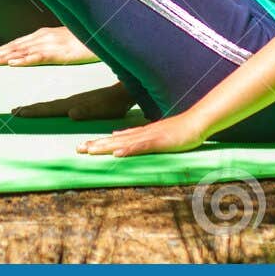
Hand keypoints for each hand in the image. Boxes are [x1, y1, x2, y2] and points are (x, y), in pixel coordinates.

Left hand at [0, 26, 96, 66]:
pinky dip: (24, 60)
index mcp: (43, 35)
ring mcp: (50, 44)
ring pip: (22, 51)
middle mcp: (43, 37)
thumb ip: (50, 46)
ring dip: (3, 57)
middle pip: (14, 47)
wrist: (104, 32)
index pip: (15, 44)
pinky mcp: (60, 52)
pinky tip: (13, 63)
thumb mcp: (64, 41)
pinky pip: (39, 57)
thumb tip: (37, 52)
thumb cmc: (85, 39)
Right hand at [12, 83, 134, 120]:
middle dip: (30, 109)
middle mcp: (71, 102)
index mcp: (73, 104)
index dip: (33, 111)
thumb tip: (71, 113)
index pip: (49, 108)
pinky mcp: (81, 102)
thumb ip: (87, 111)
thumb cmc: (115, 103)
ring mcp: (75, 101)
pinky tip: (47, 108)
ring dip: (37, 108)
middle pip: (46, 106)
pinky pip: (59, 105)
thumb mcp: (102, 109)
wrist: (124, 91)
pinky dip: (49, 107)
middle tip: (14, 112)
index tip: (18, 112)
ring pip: (52, 104)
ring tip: (24, 109)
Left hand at [78, 113, 206, 157]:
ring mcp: (149, 136)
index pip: (116, 139)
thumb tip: (119, 139)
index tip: (84, 146)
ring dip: (106, 146)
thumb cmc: (180, 131)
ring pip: (123, 142)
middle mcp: (141, 133)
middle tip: (77, 149)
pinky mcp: (158, 141)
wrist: (197, 122)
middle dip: (96, 145)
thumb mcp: (156, 135)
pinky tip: (116, 153)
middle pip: (114, 140)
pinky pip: (140, 146)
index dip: (99, 142)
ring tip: (89, 150)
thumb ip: (138, 138)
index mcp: (140, 133)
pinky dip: (128, 149)